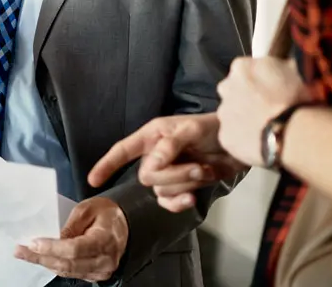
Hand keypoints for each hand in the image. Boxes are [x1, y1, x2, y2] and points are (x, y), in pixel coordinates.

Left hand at [14, 197, 128, 281]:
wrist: (123, 224)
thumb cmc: (106, 213)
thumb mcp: (88, 208)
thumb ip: (71, 224)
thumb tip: (55, 237)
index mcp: (105, 240)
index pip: (75, 249)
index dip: (52, 247)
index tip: (33, 242)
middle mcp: (104, 260)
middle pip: (68, 264)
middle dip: (41, 258)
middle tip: (21, 250)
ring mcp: (100, 271)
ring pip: (68, 271)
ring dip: (44, 263)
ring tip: (25, 254)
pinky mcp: (95, 275)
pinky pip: (72, 273)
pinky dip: (54, 265)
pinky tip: (41, 258)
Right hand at [88, 113, 247, 212]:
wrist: (238, 145)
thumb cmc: (214, 128)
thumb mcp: (192, 129)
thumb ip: (170, 145)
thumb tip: (152, 164)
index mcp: (152, 136)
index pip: (123, 150)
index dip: (107, 164)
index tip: (93, 180)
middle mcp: (156, 155)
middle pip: (146, 176)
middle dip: (173, 175)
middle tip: (196, 167)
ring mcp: (168, 173)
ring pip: (160, 190)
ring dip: (185, 184)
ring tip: (205, 171)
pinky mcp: (182, 187)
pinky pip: (169, 203)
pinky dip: (179, 203)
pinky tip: (191, 198)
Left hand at [217, 56, 309, 166]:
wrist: (292, 132)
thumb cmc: (295, 99)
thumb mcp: (292, 70)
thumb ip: (278, 66)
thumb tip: (283, 66)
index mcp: (241, 67)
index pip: (245, 70)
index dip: (258, 81)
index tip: (270, 90)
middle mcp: (226, 87)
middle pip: (233, 91)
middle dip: (246, 99)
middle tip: (267, 109)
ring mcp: (223, 112)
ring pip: (232, 114)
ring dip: (245, 119)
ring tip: (267, 128)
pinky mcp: (225, 136)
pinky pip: (233, 137)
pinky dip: (244, 140)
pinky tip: (261, 142)